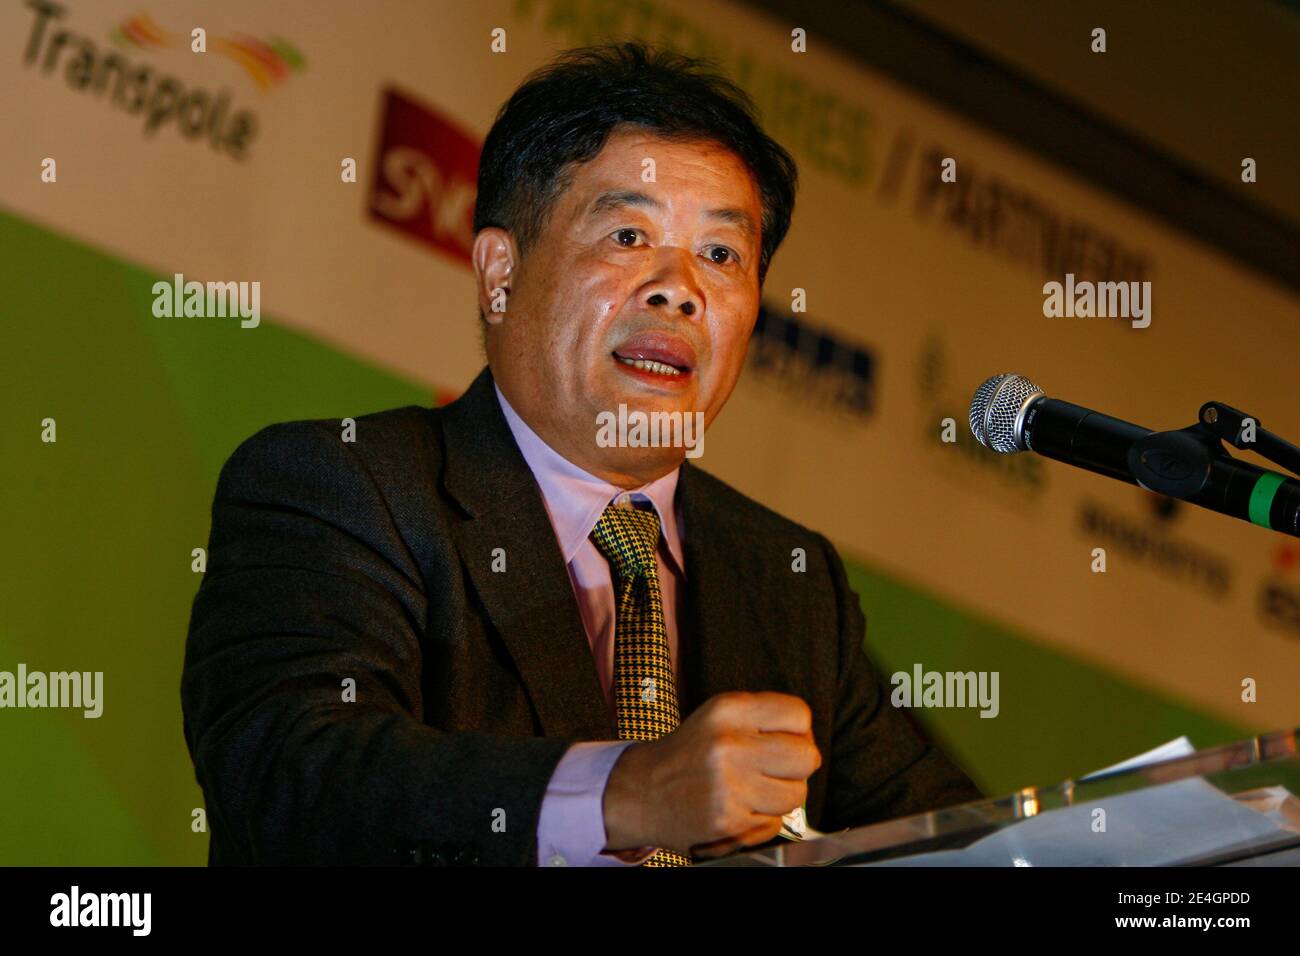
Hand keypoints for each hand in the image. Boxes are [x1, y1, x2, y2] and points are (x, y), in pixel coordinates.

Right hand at [602, 691, 820, 858]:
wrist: (642, 792)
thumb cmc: (688, 753)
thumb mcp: (717, 716)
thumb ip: (762, 718)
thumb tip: (806, 738)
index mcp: (727, 710)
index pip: (799, 715)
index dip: (797, 731)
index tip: (783, 739)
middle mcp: (729, 745)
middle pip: (807, 756)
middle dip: (796, 765)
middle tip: (775, 769)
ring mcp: (730, 786)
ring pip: (797, 794)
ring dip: (781, 795)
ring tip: (753, 790)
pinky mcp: (729, 822)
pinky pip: (775, 822)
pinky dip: (762, 819)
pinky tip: (739, 808)